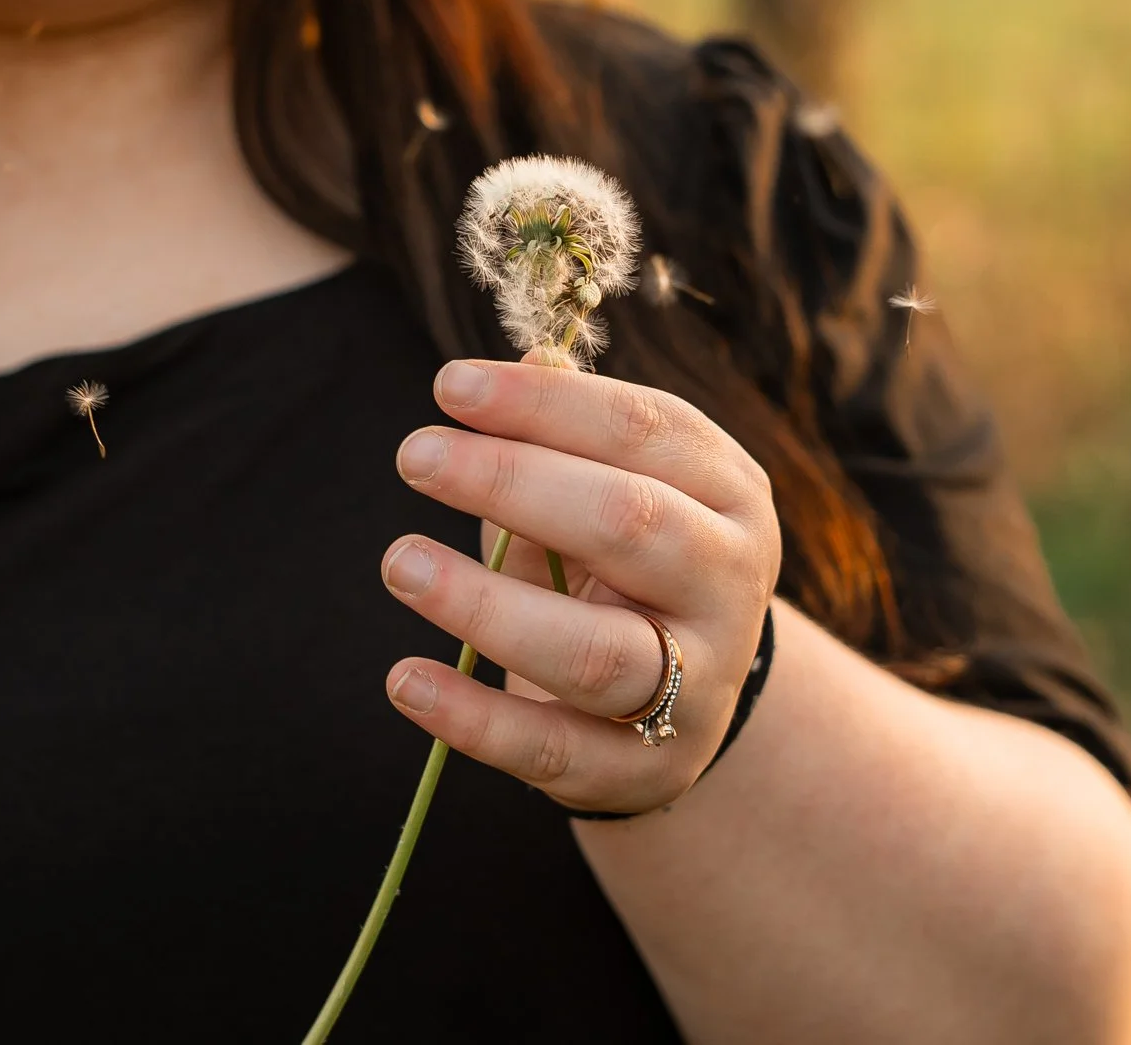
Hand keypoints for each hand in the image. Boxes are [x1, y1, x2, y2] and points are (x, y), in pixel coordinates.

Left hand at [382, 353, 782, 815]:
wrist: (690, 704)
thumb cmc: (625, 564)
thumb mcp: (618, 488)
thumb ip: (570, 434)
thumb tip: (522, 360)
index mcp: (729, 494)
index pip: (644, 431)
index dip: (544, 403)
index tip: (448, 386)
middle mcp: (728, 585)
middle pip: (629, 524)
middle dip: (513, 481)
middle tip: (414, 456)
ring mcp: (695, 686)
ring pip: (591, 651)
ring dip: (484, 605)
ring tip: (400, 562)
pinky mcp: (641, 771)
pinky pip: (549, 749)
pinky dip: (470, 718)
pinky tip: (403, 679)